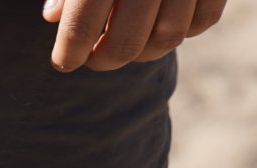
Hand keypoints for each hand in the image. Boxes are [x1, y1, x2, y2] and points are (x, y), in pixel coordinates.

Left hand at [45, 0, 227, 72]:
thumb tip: (52, 17)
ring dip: (145, 50)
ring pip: (168, 38)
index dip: (69, 51)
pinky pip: (204, 21)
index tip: (63, 62)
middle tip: (93, 59)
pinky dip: (184, 31)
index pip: (82, 23)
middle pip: (126, 41)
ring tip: (125, 44)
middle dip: (105, 59)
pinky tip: (162, 26)